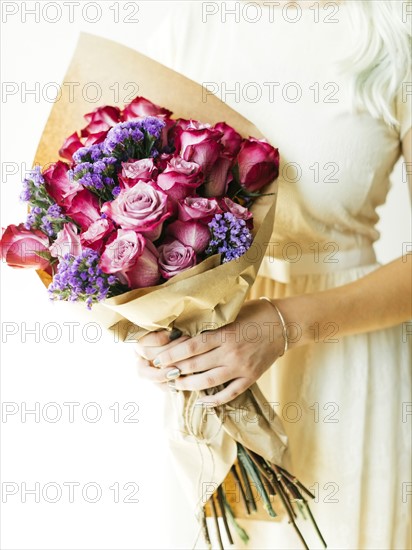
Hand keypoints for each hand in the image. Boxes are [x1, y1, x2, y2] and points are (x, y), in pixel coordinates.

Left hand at [135, 299, 285, 405]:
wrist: (284, 324)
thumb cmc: (255, 313)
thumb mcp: (231, 314)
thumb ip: (211, 324)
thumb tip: (183, 331)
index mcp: (224, 333)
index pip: (191, 346)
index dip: (171, 355)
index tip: (156, 359)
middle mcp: (231, 352)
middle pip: (196, 365)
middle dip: (174, 371)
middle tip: (160, 373)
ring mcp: (241, 367)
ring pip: (209, 382)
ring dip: (188, 386)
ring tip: (175, 385)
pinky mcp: (251, 377)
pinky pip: (230, 393)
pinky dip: (214, 400)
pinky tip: (202, 402)